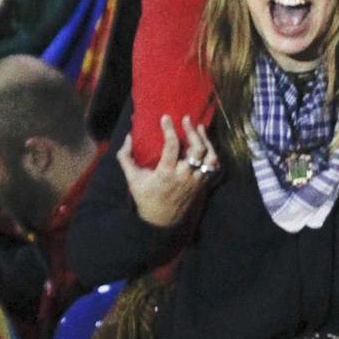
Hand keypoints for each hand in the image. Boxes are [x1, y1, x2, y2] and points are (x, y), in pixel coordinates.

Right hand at [116, 115, 218, 229]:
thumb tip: (128, 137)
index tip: (166, 117)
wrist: (160, 221)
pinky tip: (206, 144)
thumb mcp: (132, 178)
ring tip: (200, 128)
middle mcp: (184, 176)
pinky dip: (211, 154)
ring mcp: (195, 181)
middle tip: (186, 119)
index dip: (169, 130)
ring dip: (206, 141)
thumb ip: (126, 157)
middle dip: (193, 132)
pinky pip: (213, 167)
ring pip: (209, 158)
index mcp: (166, 173)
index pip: (172, 146)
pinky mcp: (201, 185)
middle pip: (197, 150)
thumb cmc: (145, 198)